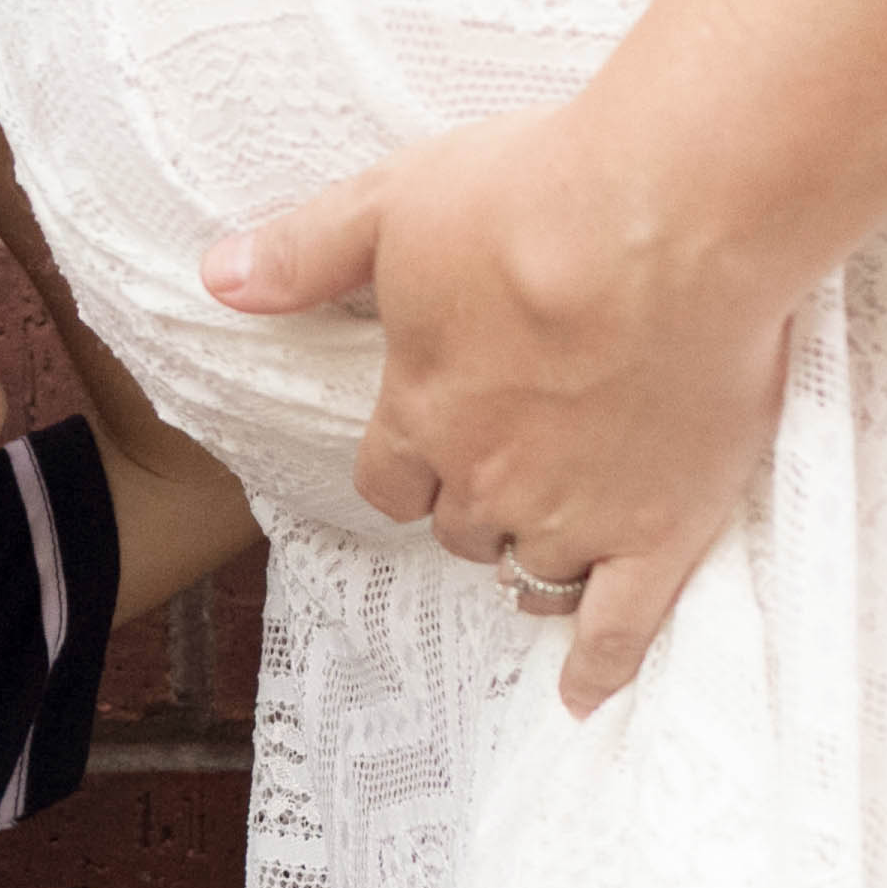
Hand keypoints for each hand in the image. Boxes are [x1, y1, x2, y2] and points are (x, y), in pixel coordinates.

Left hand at [202, 103, 797, 715]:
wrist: (672, 215)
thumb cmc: (528, 195)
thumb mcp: (391, 203)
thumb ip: (304, 252)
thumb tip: (214, 276)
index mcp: (419, 412)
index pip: (388, 481)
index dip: (407, 467)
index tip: (427, 451)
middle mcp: (489, 478)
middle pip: (463, 527)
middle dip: (475, 504)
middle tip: (508, 466)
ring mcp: (580, 512)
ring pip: (533, 570)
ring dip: (533, 555)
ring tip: (548, 536)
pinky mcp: (667, 526)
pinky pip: (624, 625)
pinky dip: (600, 666)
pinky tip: (582, 692)